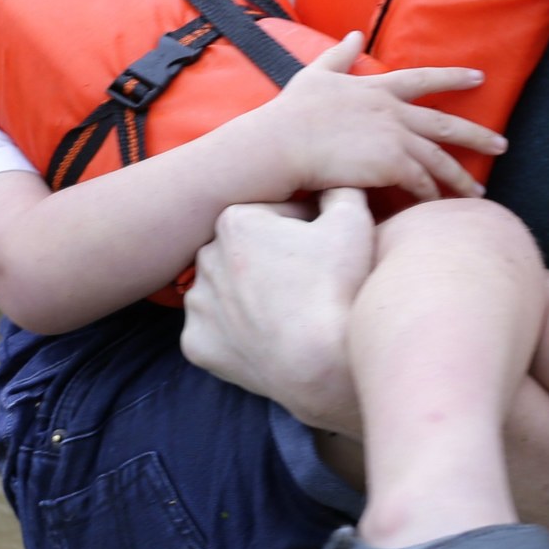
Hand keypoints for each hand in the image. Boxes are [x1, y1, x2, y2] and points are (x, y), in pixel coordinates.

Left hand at [181, 187, 374, 431]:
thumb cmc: (339, 289)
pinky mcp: (195, 345)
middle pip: (248, 252)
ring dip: (251, 296)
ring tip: (289, 311)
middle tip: (309, 283)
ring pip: (228, 291)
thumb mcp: (353, 221)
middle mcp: (203, 258)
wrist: (325, 364)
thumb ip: (340, 190)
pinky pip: (216, 332)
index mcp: (234, 220)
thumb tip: (335, 183)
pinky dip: (236, 335)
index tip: (326, 250)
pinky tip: (267, 338)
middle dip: (274, 260)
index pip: (276, 217)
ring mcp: (196, 306)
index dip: (307, 230)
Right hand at [253, 33, 502, 201]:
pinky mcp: (390, 165)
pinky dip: (430, 196)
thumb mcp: (316, 74)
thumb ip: (340, 55)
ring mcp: (394, 138)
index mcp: (378, 89)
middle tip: (503, 146)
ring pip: (439, 160)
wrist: (283, 142)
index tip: (479, 77)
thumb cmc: (292, 112)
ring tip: (478, 194)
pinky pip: (420, 183)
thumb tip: (354, 34)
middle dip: (478, 136)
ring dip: (460, 178)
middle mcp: (393, 112)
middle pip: (445, 125)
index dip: (454, 77)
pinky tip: (438, 207)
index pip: (425, 79)